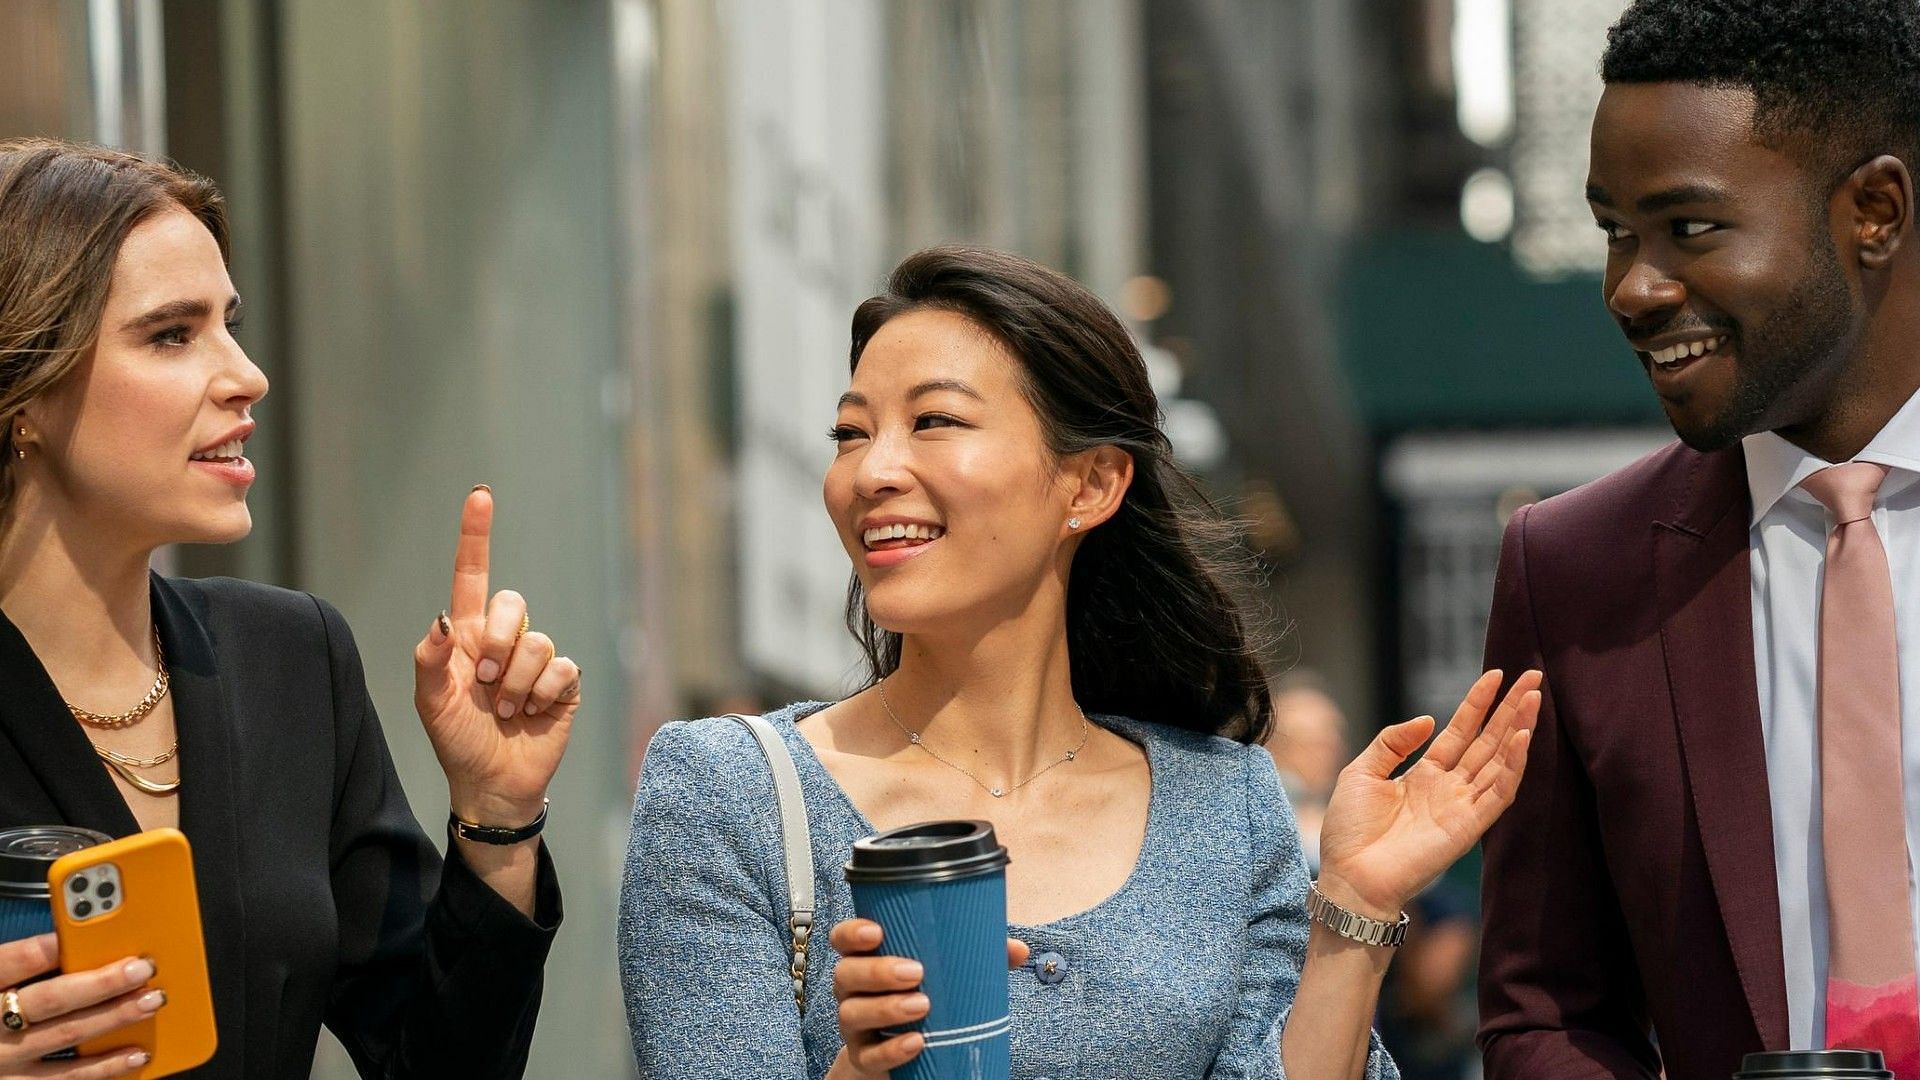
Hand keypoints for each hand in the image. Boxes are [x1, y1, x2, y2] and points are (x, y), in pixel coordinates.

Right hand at [0, 934, 163, 1076]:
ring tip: (151, 1001)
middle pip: (51, 1000)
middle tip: (141, 969)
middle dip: (102, 983)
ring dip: (114, 1017)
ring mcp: (7, 1059)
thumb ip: (21, 967)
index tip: (95, 932)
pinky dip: (106, 1067)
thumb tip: (71, 946)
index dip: (53, 947)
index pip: (15, 961)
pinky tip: (136, 1054)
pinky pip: (67, 1078)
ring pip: (67, 1035)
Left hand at [413, 486, 580, 825]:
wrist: (493, 783)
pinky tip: (533, 714)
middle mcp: (504, 641)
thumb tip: (442, 620)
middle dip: (498, 642)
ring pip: (536, 642)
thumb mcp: (431, 704)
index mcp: (468, 636)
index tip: (480, 495)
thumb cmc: (457, 741)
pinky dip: (542, 694)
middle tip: (484, 683)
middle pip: (512, 603)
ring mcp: (535, 661)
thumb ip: (429, 661)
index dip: (476, 535)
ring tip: (507, 711)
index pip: (472, 575)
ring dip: (516, 684)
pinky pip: (560, 668)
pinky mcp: (563, 684)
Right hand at [824, 919, 1028, 1079]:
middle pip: (846, 974)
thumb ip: (977, 956)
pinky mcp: (864, 1057)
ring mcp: (855, 1025)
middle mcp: (853, 989)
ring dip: (886, 1009)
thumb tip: (1017, 949)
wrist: (912, 1050)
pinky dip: (891, 1051)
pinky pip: (869, 1056)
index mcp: (867, 958)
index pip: (844, 939)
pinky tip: (916, 1043)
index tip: (877, 931)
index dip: (852, 933)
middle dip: (878, 971)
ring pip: (852, 1014)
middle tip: (916, 972)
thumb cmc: (928, 995)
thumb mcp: (948, 973)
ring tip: (922, 1006)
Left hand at [1316, 670, 1541, 918]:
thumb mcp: (1362, 772)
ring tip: (1535, 698)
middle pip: (1487, 741)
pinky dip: (1514, 766)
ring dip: (1519, 729)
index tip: (1495, 675)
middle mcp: (1450, 788)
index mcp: (1425, 774)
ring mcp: (1462, 806)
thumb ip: (1392, 742)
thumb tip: (1428, 719)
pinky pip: (1499, 792)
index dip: (1478, 704)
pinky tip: (1523, 738)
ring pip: (1500, 761)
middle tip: (1534, 676)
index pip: (1460, 731)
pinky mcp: (1469, 827)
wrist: (1349, 876)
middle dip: (1510, 710)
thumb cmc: (1350, 831)